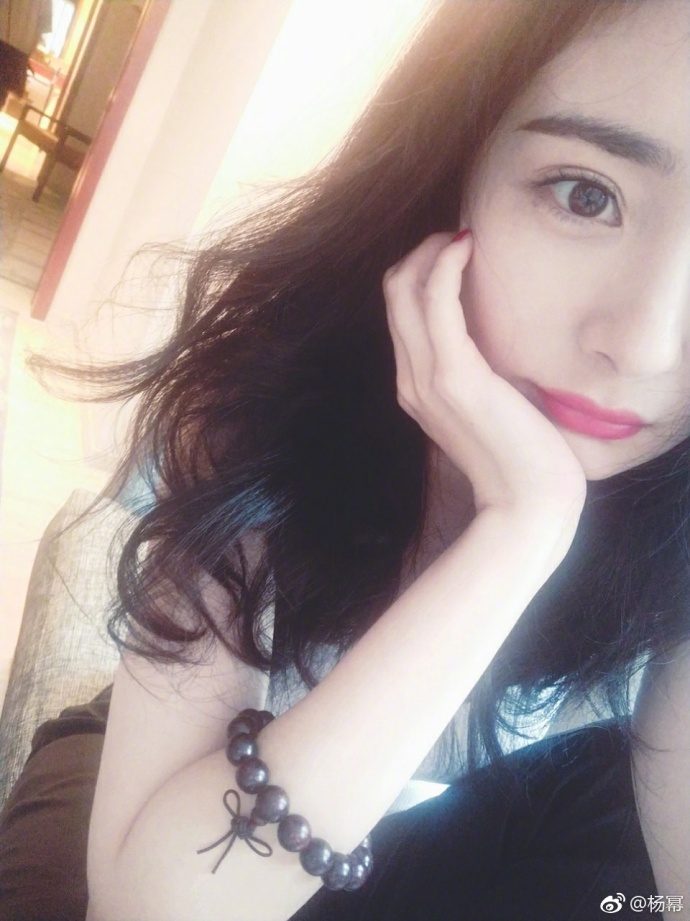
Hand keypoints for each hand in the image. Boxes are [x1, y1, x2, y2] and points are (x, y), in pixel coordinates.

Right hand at [383, 232, 586, 521]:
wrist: (528, 501)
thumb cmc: (519, 459)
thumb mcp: (487, 410)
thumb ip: (473, 377)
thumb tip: (488, 342)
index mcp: (416, 389)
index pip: (400, 314)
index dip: (419, 273)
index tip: (452, 253)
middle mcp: (410, 381)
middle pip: (393, 294)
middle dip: (421, 253)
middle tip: (456, 236)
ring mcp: (426, 379)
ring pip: (405, 291)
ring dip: (431, 252)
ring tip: (461, 236)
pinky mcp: (454, 374)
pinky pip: (436, 302)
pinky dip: (446, 265)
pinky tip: (467, 246)